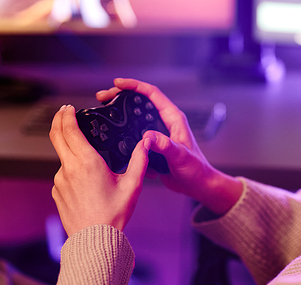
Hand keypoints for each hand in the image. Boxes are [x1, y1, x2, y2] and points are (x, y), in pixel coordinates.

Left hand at [49, 105, 149, 235]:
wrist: (94, 240)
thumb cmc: (114, 214)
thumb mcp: (132, 185)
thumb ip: (140, 160)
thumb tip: (146, 143)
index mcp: (87, 162)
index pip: (69, 130)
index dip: (66, 115)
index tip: (68, 107)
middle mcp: (69, 168)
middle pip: (56, 136)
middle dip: (58, 120)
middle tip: (63, 112)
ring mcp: (60, 180)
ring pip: (62, 156)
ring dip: (69, 148)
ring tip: (87, 155)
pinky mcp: (57, 191)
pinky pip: (63, 173)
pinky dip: (71, 168)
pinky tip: (85, 179)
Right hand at [96, 78, 242, 214]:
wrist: (196, 185)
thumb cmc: (195, 169)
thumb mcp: (180, 156)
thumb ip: (165, 145)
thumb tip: (147, 137)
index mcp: (173, 119)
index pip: (152, 94)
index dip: (134, 86)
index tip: (118, 83)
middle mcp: (165, 123)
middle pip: (140, 102)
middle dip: (121, 96)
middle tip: (104, 96)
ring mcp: (158, 133)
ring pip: (135, 118)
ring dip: (121, 115)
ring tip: (105, 110)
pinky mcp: (153, 145)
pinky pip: (135, 135)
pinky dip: (124, 133)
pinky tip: (114, 134)